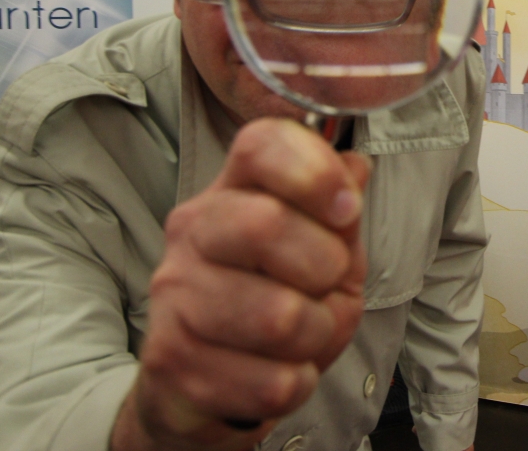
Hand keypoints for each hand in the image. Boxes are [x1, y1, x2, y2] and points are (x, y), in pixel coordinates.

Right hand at [111, 119, 370, 450]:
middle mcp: (193, 232)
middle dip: (324, 267)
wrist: (209, 382)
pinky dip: (296, 383)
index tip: (346, 208)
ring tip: (304, 336)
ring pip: (277, 316)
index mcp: (234, 190)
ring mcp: (175, 295)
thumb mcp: (325, 249)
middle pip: (266, 224)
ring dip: (316, 335)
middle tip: (326, 285)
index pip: (261, 145)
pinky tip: (279, 372)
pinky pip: (271, 380)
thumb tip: (355, 168)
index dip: (314, 171)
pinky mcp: (172, 360)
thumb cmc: (278, 300)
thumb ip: (339, 210)